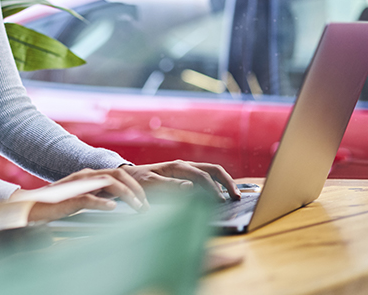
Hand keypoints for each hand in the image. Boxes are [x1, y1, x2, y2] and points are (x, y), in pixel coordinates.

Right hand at [10, 168, 148, 222]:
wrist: (30, 207)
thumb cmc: (56, 205)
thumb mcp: (83, 198)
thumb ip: (98, 197)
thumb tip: (119, 205)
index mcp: (90, 176)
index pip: (119, 174)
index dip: (136, 186)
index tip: (146, 201)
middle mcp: (86, 176)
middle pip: (118, 175)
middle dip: (136, 189)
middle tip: (146, 207)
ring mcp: (77, 185)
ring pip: (108, 183)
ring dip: (126, 195)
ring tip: (137, 208)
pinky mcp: (68, 199)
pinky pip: (88, 198)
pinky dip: (102, 203)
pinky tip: (112, 209)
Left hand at [120, 161, 239, 200]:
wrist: (130, 177)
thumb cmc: (139, 182)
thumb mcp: (151, 184)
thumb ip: (170, 186)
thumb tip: (190, 187)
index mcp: (178, 166)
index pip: (202, 176)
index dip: (213, 189)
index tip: (221, 201)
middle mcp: (185, 166)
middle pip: (213, 170)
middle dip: (227, 182)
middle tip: (237, 197)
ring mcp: (187, 170)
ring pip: (212, 172)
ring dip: (225, 183)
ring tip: (234, 196)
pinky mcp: (187, 177)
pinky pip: (206, 178)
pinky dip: (217, 185)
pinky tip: (221, 196)